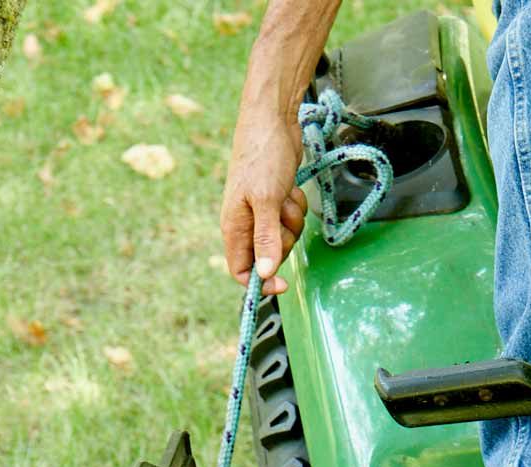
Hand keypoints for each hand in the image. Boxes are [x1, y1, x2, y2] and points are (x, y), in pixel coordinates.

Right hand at [221, 107, 307, 295]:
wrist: (273, 119)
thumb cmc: (263, 155)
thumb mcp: (266, 200)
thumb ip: (266, 238)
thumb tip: (266, 274)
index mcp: (234, 227)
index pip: (241, 271)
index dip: (261, 283)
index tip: (283, 283)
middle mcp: (246, 223)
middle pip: (269, 256)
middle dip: (284, 240)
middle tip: (283, 216)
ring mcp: (262, 212)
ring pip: (285, 237)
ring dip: (292, 219)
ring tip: (286, 195)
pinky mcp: (276, 201)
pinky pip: (292, 218)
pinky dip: (296, 206)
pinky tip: (290, 187)